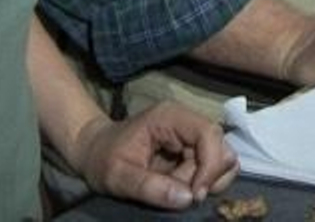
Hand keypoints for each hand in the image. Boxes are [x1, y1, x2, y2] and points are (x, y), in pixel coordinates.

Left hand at [69, 102, 238, 210]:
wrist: (94, 151)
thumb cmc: (103, 158)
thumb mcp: (118, 176)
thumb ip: (150, 187)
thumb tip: (188, 198)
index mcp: (170, 117)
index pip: (209, 134)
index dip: (210, 165)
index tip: (195, 195)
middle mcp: (186, 121)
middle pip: (220, 149)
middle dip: (204, 178)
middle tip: (176, 193)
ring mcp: (191, 135)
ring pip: (220, 161)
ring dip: (202, 182)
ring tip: (172, 189)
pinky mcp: (192, 150)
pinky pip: (211, 169)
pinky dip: (198, 184)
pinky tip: (175, 187)